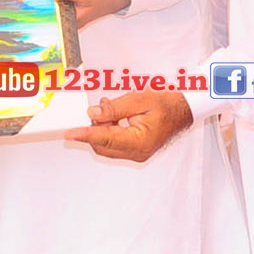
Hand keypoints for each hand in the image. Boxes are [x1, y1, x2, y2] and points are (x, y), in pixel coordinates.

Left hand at [49, 0, 130, 27]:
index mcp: (75, 21)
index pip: (54, 20)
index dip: (42, 13)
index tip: (31, 5)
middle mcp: (72, 19)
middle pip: (53, 13)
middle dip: (44, 4)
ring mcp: (72, 12)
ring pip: (56, 5)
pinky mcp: (73, 4)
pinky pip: (61, 0)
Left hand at [66, 91, 192, 161]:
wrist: (184, 109)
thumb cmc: (167, 103)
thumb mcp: (139, 99)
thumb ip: (114, 108)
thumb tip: (93, 114)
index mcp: (140, 141)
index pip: (105, 139)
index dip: (85, 135)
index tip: (69, 133)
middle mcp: (138, 152)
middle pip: (103, 146)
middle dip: (94, 129)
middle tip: (97, 109)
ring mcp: (137, 154)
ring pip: (107, 146)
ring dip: (102, 129)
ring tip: (109, 108)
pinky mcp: (136, 150)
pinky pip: (115, 144)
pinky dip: (109, 131)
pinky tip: (113, 116)